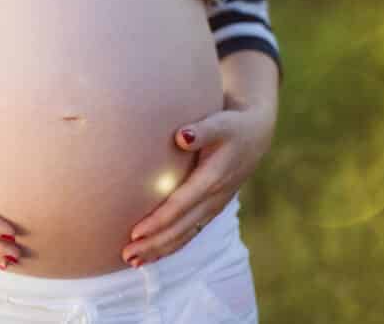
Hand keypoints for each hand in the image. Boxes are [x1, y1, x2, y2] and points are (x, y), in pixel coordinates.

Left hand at [120, 94, 276, 266]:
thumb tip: (182, 136)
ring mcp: (213, 207)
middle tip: (127, 255)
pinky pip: (190, 233)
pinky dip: (171, 245)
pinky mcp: (210, 209)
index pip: (181, 205)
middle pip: (181, 228)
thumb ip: (202, 130)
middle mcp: (214, 199)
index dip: (159, 221)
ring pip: (185, 235)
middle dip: (154, 244)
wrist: (256, 134)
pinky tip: (151, 254)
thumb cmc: (232, 125)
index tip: (135, 232)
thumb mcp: (220, 123)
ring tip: (133, 261)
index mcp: (213, 179)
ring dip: (160, 250)